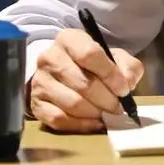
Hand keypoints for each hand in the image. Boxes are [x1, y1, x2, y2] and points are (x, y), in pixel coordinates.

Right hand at [29, 28, 143, 132]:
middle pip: (82, 83)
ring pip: (72, 103)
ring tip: (107, 114)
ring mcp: (40, 81)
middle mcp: (49, 58)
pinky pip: (59, 119)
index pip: (89, 55)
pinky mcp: (36, 103)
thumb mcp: (115, 57)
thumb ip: (128, 66)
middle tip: (118, 107)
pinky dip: (81, 125)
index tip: (124, 89)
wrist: (66, 73)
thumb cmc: (94, 64)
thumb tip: (127, 82)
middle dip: (106, 99)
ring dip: (95, 112)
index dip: (110, 75)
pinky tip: (95, 123)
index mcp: (69, 39)